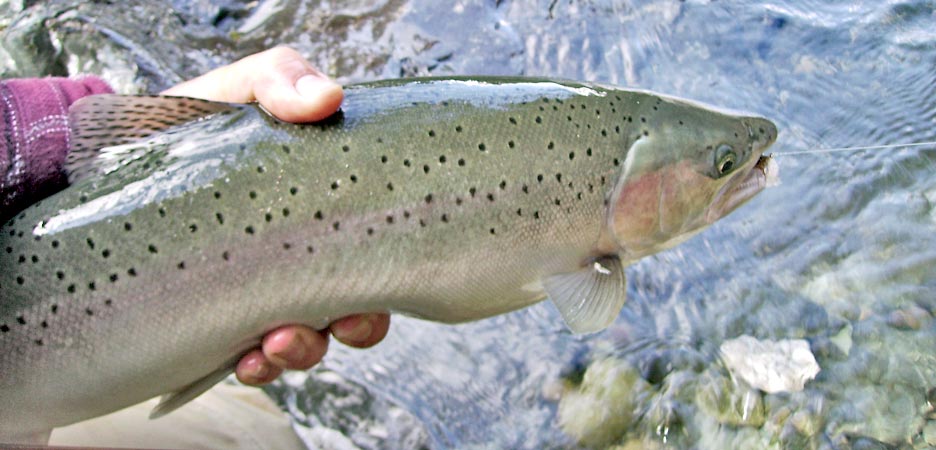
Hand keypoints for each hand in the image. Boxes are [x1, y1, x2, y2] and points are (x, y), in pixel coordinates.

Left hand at [163, 47, 390, 384]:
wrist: (113, 161)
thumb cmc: (192, 125)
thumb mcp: (240, 90)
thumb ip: (282, 80)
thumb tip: (329, 98)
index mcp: (326, 209)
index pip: (380, 247)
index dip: (393, 274)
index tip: (380, 281)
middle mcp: (304, 255)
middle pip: (358, 305)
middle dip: (357, 325)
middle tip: (340, 323)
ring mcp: (264, 290)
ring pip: (310, 341)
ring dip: (303, 350)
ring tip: (273, 347)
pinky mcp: (222, 320)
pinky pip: (256, 360)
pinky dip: (259, 367)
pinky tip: (244, 361)